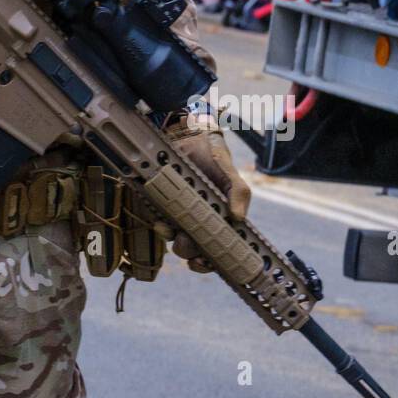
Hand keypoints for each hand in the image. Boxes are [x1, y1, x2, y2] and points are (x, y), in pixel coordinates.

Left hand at [168, 116, 251, 273]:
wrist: (188, 135)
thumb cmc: (214, 157)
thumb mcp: (229, 173)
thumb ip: (239, 192)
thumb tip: (238, 218)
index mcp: (219, 219)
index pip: (217, 249)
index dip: (211, 262)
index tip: (206, 262)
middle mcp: (199, 220)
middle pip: (193, 249)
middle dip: (190, 253)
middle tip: (189, 245)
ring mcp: (179, 213)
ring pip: (175, 239)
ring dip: (173, 241)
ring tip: (173, 232)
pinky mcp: (161, 204)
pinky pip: (158, 221)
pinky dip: (159, 226)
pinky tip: (160, 222)